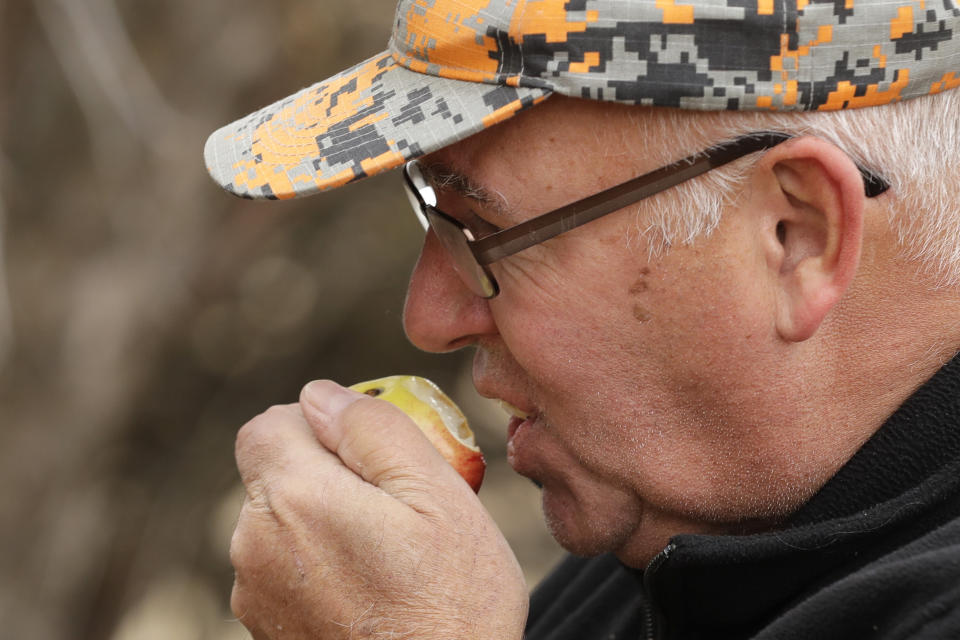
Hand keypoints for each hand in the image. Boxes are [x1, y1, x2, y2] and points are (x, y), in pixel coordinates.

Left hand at [230, 380, 528, 638]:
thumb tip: (320, 394)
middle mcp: (255, 544)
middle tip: (395, 504)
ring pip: (281, 520)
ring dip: (323, 518)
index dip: (317, 424)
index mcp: (295, 498)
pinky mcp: (266, 628)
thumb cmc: (454, 604)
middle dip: (326, 471)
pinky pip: (284, 567)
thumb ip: (374, 429)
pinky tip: (370, 589)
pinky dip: (318, 562)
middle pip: (275, 472)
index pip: (267, 424)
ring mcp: (255, 593)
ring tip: (388, 553)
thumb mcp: (439, 496)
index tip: (368, 452)